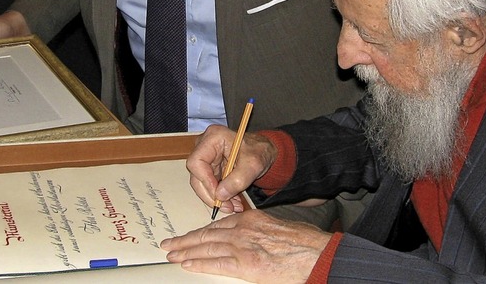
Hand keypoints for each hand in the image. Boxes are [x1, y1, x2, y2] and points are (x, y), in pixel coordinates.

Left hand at [162, 210, 331, 282]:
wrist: (316, 252)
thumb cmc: (303, 242)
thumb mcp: (276, 227)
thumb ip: (258, 231)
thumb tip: (249, 241)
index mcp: (250, 219)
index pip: (218, 225)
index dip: (200, 232)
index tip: (190, 236)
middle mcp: (242, 230)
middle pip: (206, 235)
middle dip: (186, 240)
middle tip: (169, 244)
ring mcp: (242, 246)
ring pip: (206, 247)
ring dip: (186, 251)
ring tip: (171, 254)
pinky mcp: (245, 265)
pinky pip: (216, 263)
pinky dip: (199, 263)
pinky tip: (187, 264)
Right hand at [187, 125, 277, 214]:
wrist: (262, 152)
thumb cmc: (258, 151)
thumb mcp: (253, 165)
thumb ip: (237, 180)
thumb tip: (220, 196)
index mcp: (213, 137)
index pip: (197, 161)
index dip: (205, 180)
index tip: (218, 195)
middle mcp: (206, 146)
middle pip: (196, 174)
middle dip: (210, 193)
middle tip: (225, 206)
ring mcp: (207, 157)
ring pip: (201, 183)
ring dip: (216, 198)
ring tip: (233, 206)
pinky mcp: (210, 167)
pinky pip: (209, 185)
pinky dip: (220, 196)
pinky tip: (232, 202)